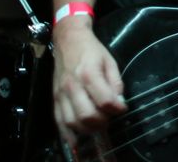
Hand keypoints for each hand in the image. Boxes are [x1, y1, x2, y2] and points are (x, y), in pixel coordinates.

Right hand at [52, 19, 127, 145]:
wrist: (68, 40)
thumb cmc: (91, 50)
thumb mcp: (110, 61)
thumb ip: (116, 83)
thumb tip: (119, 102)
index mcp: (89, 74)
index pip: (104, 100)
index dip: (117, 108)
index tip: (122, 108)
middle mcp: (72, 86)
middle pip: (87, 114)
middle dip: (102, 121)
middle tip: (109, 118)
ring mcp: (61, 94)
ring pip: (72, 121)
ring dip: (87, 129)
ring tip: (98, 124)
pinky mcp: (54, 99)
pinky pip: (59, 121)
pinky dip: (68, 133)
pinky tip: (77, 138)